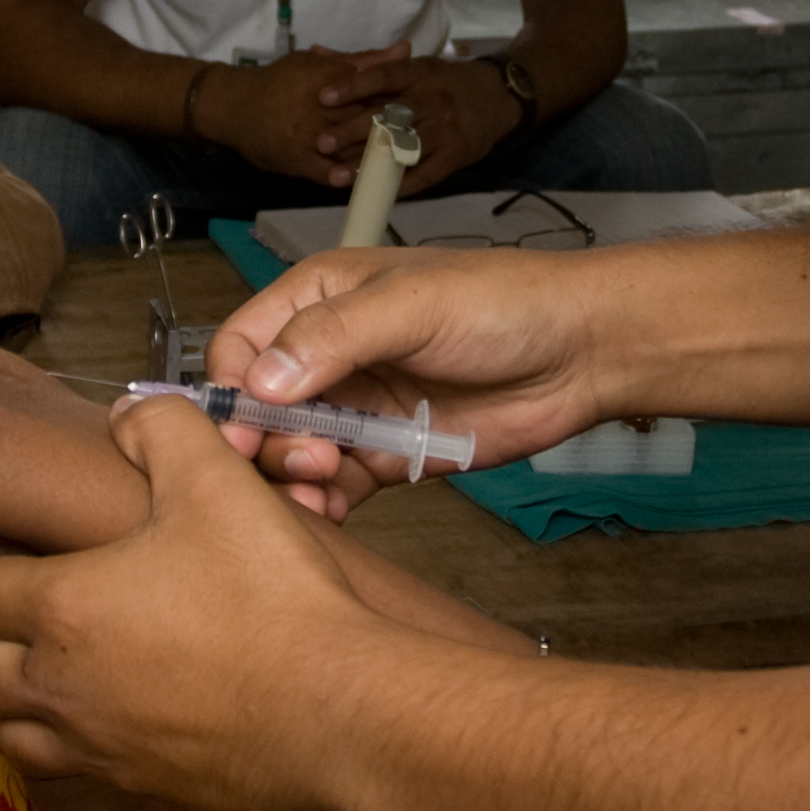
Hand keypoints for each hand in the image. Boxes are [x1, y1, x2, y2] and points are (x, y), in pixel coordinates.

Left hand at [0, 395, 508, 810]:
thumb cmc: (272, 595)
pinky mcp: (141, 789)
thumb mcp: (217, 481)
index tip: (16, 548)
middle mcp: (59, 687)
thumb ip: (161, 430)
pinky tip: (124, 715)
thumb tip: (126, 415)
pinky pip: (78, 772)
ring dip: (21, 701)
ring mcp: (97, 748)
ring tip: (62, 670)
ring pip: (12, 733)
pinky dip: (80, 745)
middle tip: (28, 611)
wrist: (338, 709)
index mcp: (60, 608)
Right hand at [196, 45, 406, 186]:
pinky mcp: (297, 159)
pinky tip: (365, 180)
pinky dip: (346, 176)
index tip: (426, 106)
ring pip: (350, 147)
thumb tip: (405, 49)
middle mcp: (321, 108)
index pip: (374, 88)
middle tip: (425, 137)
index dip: (402, 99)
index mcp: (330, 79)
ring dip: (377, 156)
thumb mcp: (319, 62)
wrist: (234, 105)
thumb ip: (364, 59)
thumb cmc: (280, 79)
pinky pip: (325, 171)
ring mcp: (309, 136)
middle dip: (396, 129)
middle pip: (367, 118)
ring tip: (404, 162)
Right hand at [205, 244, 617, 517]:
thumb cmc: (504, 303)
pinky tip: (332, 511)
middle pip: (257, 409)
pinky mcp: (386, 453)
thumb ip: (333, 336)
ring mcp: (356, 407)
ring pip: (290, 453)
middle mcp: (328, 355)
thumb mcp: (414, 304)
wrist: (580, 353)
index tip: (242, 431)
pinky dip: (324, 503)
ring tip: (322, 485)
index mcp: (318, 299)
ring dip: (291, 478)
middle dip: (265, 441)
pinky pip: (334, 485)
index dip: (229, 390)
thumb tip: (260, 380)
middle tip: (305, 459)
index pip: (239, 345)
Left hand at [319, 54, 514, 195]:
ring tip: (337, 177)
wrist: (501, 97)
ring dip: (368, 164)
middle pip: (389, 116)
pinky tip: (372, 192)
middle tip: (321, 143)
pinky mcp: (454, 156)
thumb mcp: (418, 65)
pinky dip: (397, 185)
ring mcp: (444, 130)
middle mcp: (432, 100)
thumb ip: (372, 65)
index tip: (322, 96)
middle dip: (351, 131)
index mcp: (420, 74)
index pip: (383, 77)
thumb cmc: (449, 81)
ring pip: (402, 149)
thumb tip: (322, 54)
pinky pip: (424, 175)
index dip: (353, 86)